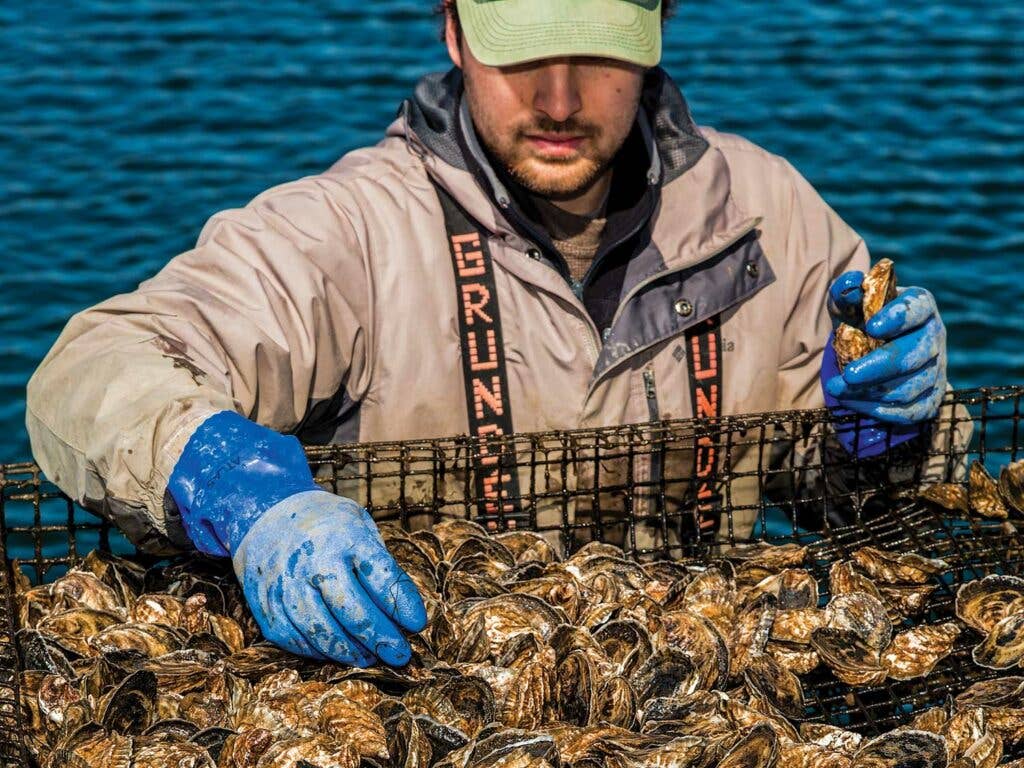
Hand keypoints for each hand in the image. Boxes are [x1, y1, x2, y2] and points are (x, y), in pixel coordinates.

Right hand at [168, 410, 425, 666]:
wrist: (267, 517)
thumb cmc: (327, 527)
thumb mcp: (360, 526)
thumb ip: (379, 564)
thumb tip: (406, 611)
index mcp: (343, 537)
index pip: (379, 575)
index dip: (401, 603)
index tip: (419, 624)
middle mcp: (312, 561)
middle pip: (351, 611)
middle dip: (380, 638)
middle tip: (400, 655)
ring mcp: (285, 585)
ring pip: (322, 632)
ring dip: (351, 652)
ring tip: (371, 658)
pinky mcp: (267, 606)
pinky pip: (295, 640)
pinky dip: (319, 652)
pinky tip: (337, 653)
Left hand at [824, 273, 946, 424]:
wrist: (875, 351)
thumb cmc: (862, 321)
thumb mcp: (850, 303)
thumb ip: (847, 291)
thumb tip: (850, 284)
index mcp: (920, 307)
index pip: (917, 308)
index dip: (898, 317)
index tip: (872, 326)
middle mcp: (934, 337)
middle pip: (914, 355)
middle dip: (878, 367)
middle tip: (847, 374)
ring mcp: (935, 370)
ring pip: (910, 387)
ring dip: (871, 392)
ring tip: (837, 388)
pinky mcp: (930, 399)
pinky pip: (910, 411)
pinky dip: (879, 410)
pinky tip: (852, 402)